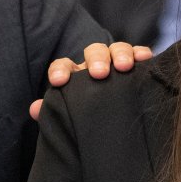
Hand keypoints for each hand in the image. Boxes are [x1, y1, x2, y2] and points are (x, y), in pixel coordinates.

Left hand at [30, 42, 152, 119]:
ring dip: (120, 54)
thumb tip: (35, 110)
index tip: (58, 82)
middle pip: (93, 52)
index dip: (59, 71)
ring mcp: (118, 64)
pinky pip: (140, 54)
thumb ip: (53, 114)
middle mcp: (96, 66)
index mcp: (76, 77)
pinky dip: (142, 53)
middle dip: (96, 60)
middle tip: (98, 73)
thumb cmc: (88, 122)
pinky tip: (145, 58)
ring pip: (117, 49)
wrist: (115, 132)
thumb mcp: (71, 121)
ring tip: (124, 67)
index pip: (63, 66)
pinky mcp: (138, 67)